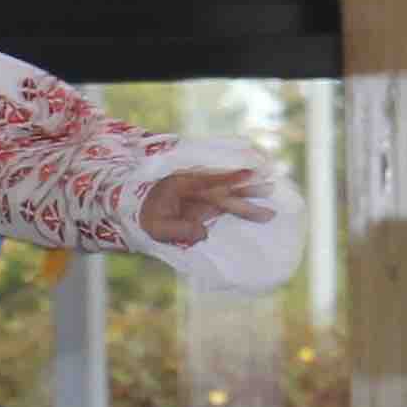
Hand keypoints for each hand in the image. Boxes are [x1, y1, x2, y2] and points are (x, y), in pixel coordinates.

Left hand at [140, 166, 274, 246]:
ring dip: (247, 191)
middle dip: (247, 189)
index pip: (211, 182)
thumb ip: (179, 230)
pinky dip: (240, 196)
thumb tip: (204, 232)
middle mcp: (195, 186)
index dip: (231, 179)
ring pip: (228, 191)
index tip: (250, 174)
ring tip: (270, 189)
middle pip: (225, 187)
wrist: (135, 209)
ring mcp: (201, 193)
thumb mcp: (156, 228)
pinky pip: (225, 199)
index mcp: (183, 186)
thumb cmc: (145, 218)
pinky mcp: (205, 202)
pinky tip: (255, 196)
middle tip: (270, 188)